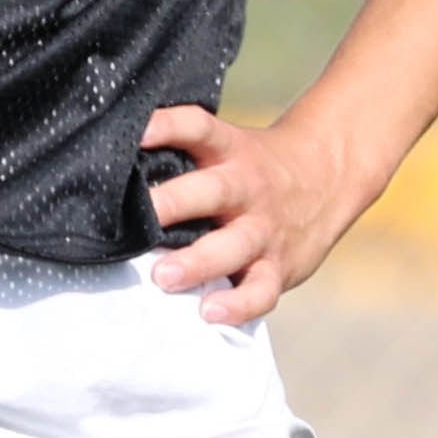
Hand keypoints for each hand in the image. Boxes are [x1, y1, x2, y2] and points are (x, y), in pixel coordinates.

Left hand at [142, 104, 376, 325]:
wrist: (329, 177)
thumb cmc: (253, 168)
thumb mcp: (226, 148)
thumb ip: (182, 157)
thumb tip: (108, 166)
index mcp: (230, 151)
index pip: (197, 128)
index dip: (166, 126)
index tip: (135, 133)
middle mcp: (247, 187)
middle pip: (212, 191)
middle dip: (173, 204)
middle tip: (139, 221)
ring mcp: (264, 229)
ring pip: (234, 246)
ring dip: (198, 262)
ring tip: (164, 277)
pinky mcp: (280, 266)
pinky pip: (262, 290)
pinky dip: (239, 305)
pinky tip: (210, 311)